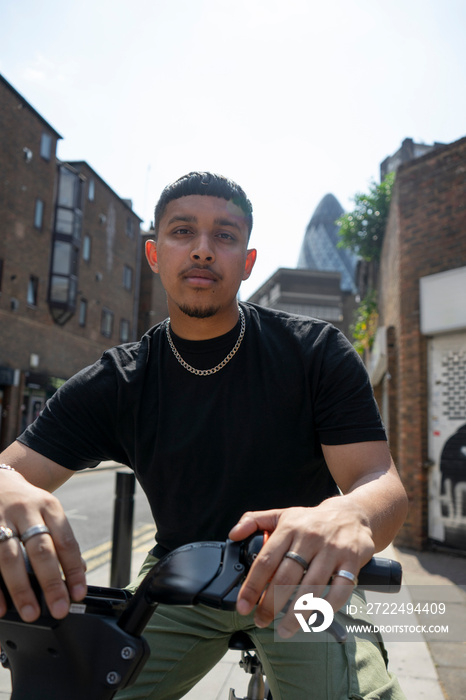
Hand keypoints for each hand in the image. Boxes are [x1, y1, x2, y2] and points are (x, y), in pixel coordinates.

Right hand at [0, 470, 86, 621]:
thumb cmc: (27, 504)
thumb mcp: (48, 511)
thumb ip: (61, 539)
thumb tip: (79, 572)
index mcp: (48, 506)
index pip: (66, 541)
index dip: (74, 569)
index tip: (79, 593)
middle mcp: (25, 511)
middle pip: (40, 550)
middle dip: (51, 583)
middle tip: (59, 608)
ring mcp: (1, 519)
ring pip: (11, 558)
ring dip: (21, 589)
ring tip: (30, 612)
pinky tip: (2, 606)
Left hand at [229, 499, 374, 637]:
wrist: (351, 514)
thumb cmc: (312, 521)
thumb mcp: (282, 515)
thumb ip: (254, 521)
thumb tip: (233, 534)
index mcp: (289, 528)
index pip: (266, 560)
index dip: (252, 586)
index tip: (243, 605)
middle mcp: (309, 538)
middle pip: (286, 578)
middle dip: (271, 605)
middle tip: (262, 620)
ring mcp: (332, 549)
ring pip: (311, 587)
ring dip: (296, 613)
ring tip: (284, 629)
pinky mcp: (352, 560)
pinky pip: (340, 589)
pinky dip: (327, 607)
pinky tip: (316, 619)